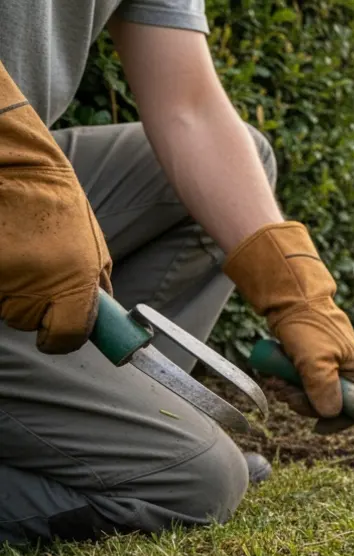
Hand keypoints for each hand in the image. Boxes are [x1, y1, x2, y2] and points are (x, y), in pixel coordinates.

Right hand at [0, 61, 112, 353]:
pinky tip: (5, 253)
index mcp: (74, 282)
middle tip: (37, 272)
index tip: (59, 335)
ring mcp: (3, 280)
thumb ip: (93, 286)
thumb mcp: (93, 248)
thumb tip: (94, 318)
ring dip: (12, 292)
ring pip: (5, 308)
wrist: (15, 170)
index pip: (68, 336)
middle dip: (35, 307)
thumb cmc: (59, 206)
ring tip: (19, 255)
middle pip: (30, 322)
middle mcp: (37, 286)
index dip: (63, 338)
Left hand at [224, 222, 353, 432]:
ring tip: (276, 379)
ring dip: (291, 393)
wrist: (292, 298)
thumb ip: (324, 389)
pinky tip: (275, 374)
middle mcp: (346, 373)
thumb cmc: (309, 325)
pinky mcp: (311, 363)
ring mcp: (328, 368)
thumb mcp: (315, 360)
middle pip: (329, 405)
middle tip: (285, 393)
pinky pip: (301, 384)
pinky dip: (287, 383)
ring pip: (311, 396)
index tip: (316, 426)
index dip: (337, 421)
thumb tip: (330, 414)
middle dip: (304, 403)